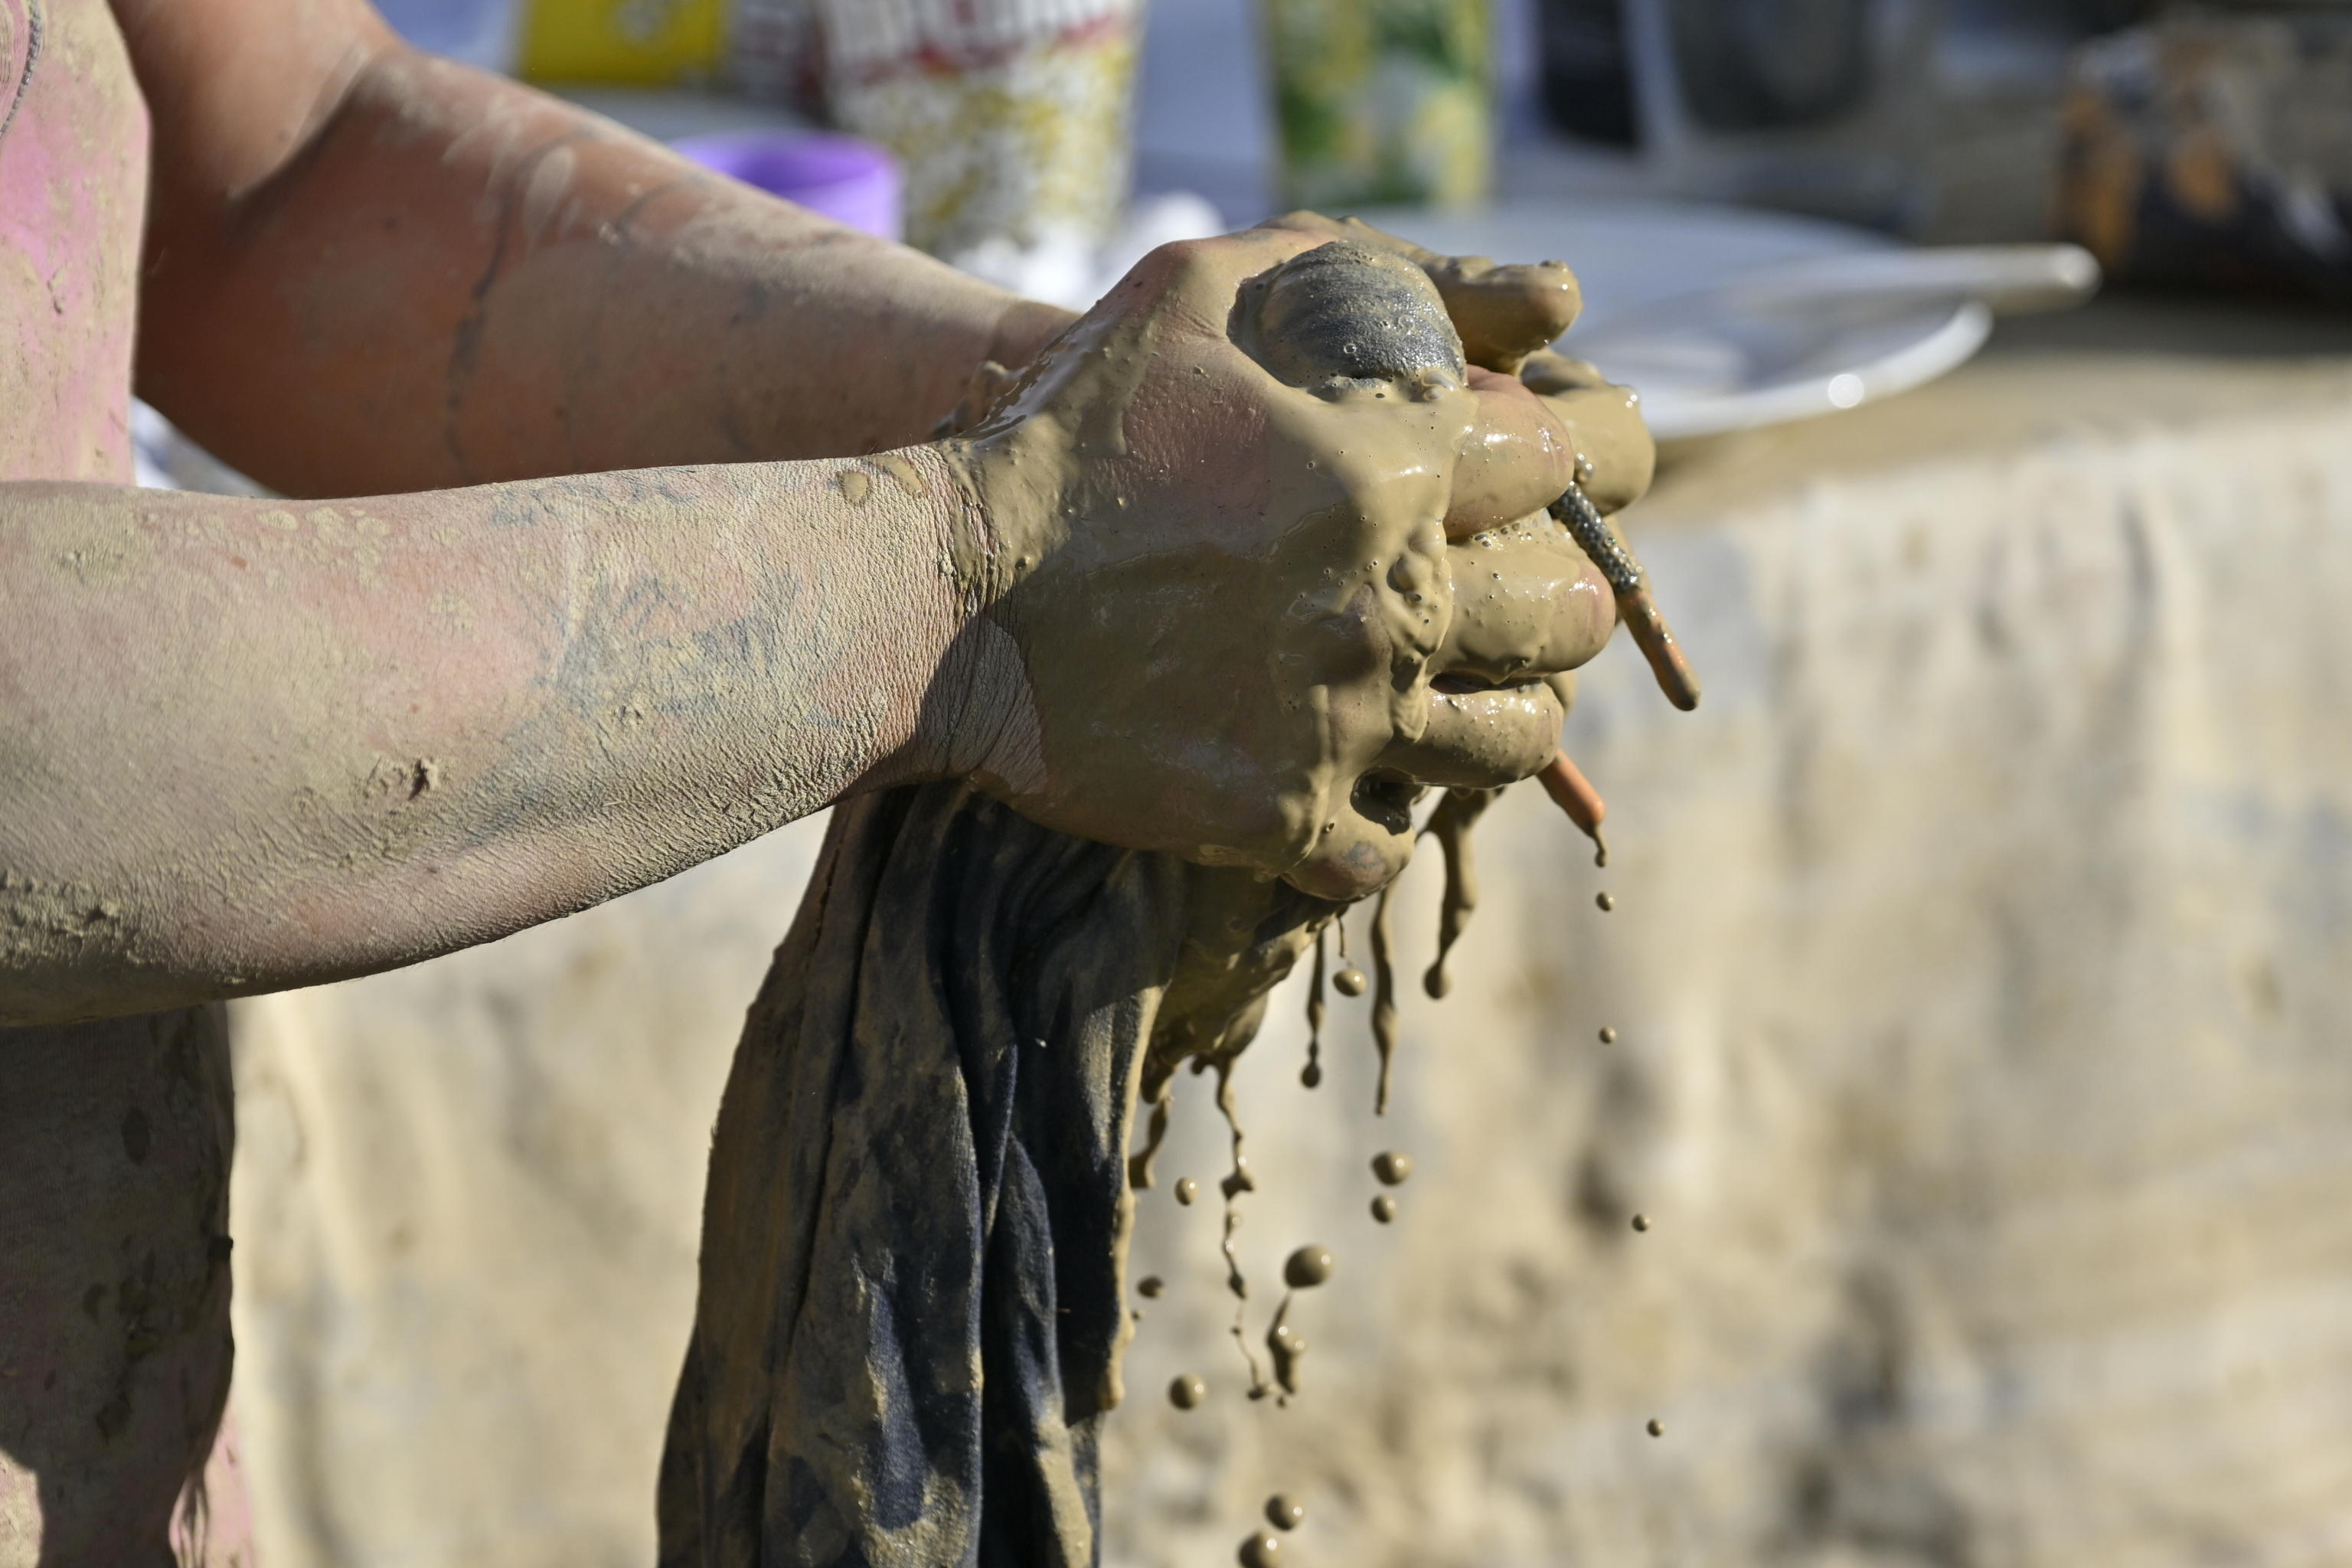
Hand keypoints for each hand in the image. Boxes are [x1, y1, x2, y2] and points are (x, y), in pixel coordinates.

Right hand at [939, 223, 1646, 898]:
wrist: (943, 605)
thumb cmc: (1063, 439)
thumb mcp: (1188, 294)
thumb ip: (1344, 266)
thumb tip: (1515, 293)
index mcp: (1389, 475)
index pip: (1548, 464)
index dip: (1538, 462)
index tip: (1514, 475)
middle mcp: (1392, 606)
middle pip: (1564, 612)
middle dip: (1573, 595)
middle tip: (1558, 596)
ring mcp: (1344, 726)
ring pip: (1509, 742)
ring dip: (1517, 715)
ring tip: (1499, 699)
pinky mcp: (1285, 820)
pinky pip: (1389, 849)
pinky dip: (1384, 824)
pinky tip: (1362, 791)